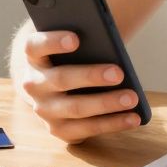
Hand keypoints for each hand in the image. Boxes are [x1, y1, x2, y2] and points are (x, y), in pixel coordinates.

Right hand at [15, 29, 141, 144]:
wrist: (52, 86)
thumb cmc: (70, 57)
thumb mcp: (70, 44)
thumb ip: (84, 37)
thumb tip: (110, 39)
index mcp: (34, 56)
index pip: (35, 45)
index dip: (53, 41)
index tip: (76, 38)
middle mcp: (33, 84)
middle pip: (61, 79)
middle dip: (91, 76)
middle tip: (118, 73)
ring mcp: (44, 110)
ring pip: (75, 108)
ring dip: (106, 104)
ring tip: (132, 98)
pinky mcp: (58, 130)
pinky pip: (86, 129)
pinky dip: (112, 124)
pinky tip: (133, 118)